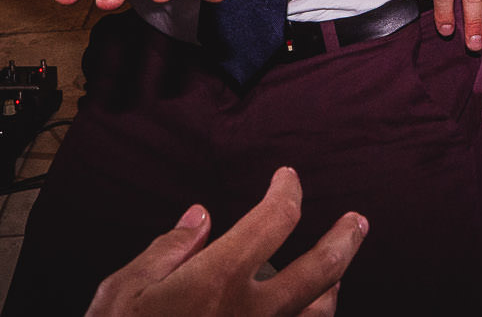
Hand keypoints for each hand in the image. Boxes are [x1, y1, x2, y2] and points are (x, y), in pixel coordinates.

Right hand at [86, 167, 364, 316]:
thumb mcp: (125, 291)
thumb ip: (167, 250)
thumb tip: (200, 217)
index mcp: (219, 281)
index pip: (275, 219)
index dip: (288, 191)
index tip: (288, 178)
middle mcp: (251, 314)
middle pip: (321, 270)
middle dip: (345, 240)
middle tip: (357, 222)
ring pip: (318, 315)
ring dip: (333, 288)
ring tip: (337, 272)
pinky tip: (306, 312)